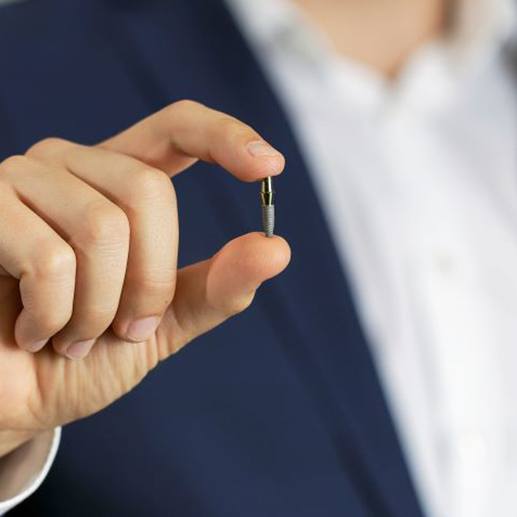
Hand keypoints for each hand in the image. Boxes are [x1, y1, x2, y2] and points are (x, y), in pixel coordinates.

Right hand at [0, 100, 289, 456]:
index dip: (226, 137)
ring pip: (102, 228)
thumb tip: (277, 250)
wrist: (14, 395)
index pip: (177, 129)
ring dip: (99, 310)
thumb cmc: (85, 354)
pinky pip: (49, 259)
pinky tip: (34, 332)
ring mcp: (20, 180)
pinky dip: (54, 316)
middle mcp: (71, 166)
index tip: (271, 167)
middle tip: (124, 328)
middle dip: (149, 282)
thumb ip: (217, 287)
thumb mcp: (164, 323)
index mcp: (118, 183)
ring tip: (74, 337)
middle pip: (148, 191)